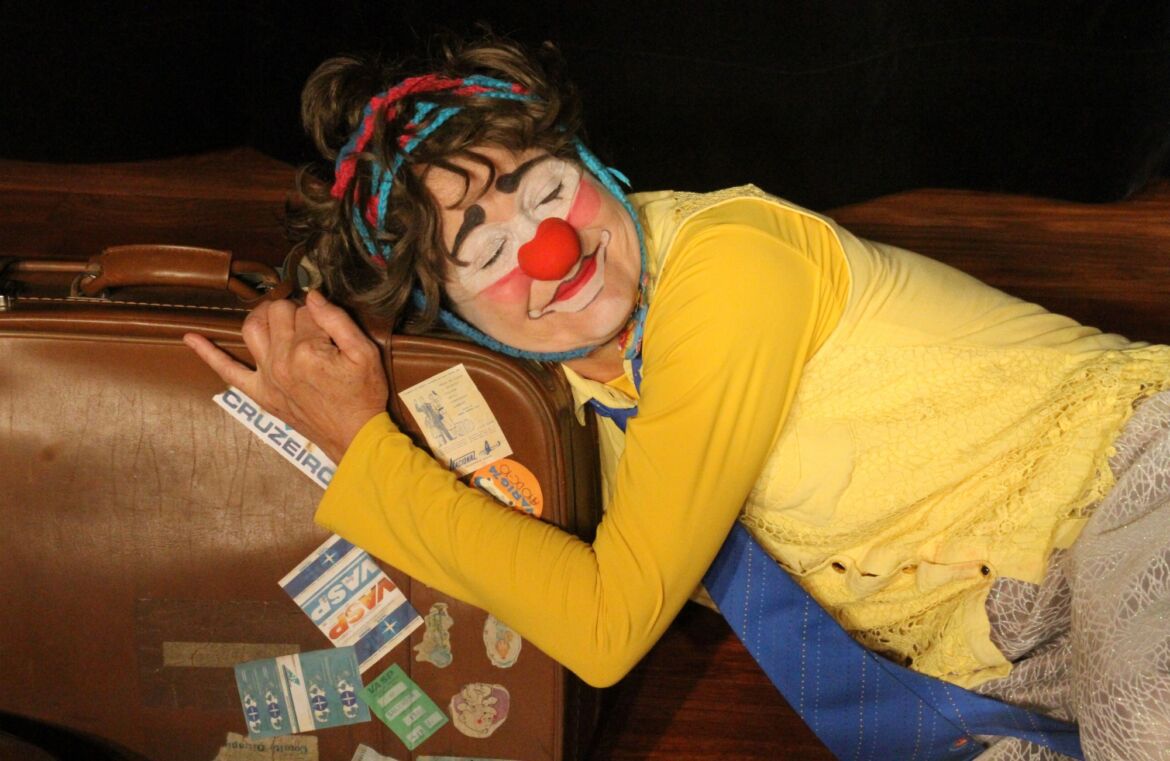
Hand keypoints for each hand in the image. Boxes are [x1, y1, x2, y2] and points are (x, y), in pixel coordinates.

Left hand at [184, 290, 389, 463]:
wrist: (354, 437)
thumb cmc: (363, 396)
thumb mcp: (365, 353)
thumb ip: (338, 320)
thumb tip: (313, 295)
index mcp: (307, 350)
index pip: (306, 310)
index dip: (320, 313)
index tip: (332, 327)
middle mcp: (280, 361)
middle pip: (277, 313)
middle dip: (293, 310)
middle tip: (312, 323)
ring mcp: (266, 377)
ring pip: (251, 329)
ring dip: (262, 316)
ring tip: (277, 317)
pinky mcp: (259, 393)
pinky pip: (227, 371)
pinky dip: (208, 353)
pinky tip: (190, 338)